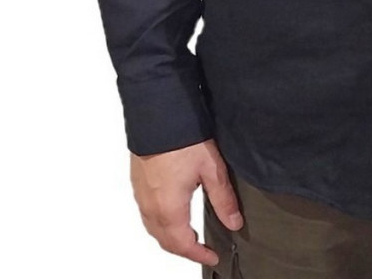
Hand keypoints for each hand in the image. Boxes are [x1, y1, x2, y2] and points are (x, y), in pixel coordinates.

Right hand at [130, 138, 243, 266]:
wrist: (158, 115)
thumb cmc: (182, 138)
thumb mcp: (212, 169)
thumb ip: (223, 199)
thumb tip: (234, 222)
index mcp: (169, 209)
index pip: (183, 245)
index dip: (199, 255)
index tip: (213, 256)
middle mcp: (150, 207)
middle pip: (165, 241)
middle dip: (184, 250)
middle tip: (203, 250)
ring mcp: (141, 195)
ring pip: (154, 229)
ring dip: (171, 238)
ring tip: (190, 236)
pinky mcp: (138, 183)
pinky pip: (146, 214)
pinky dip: (160, 223)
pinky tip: (172, 214)